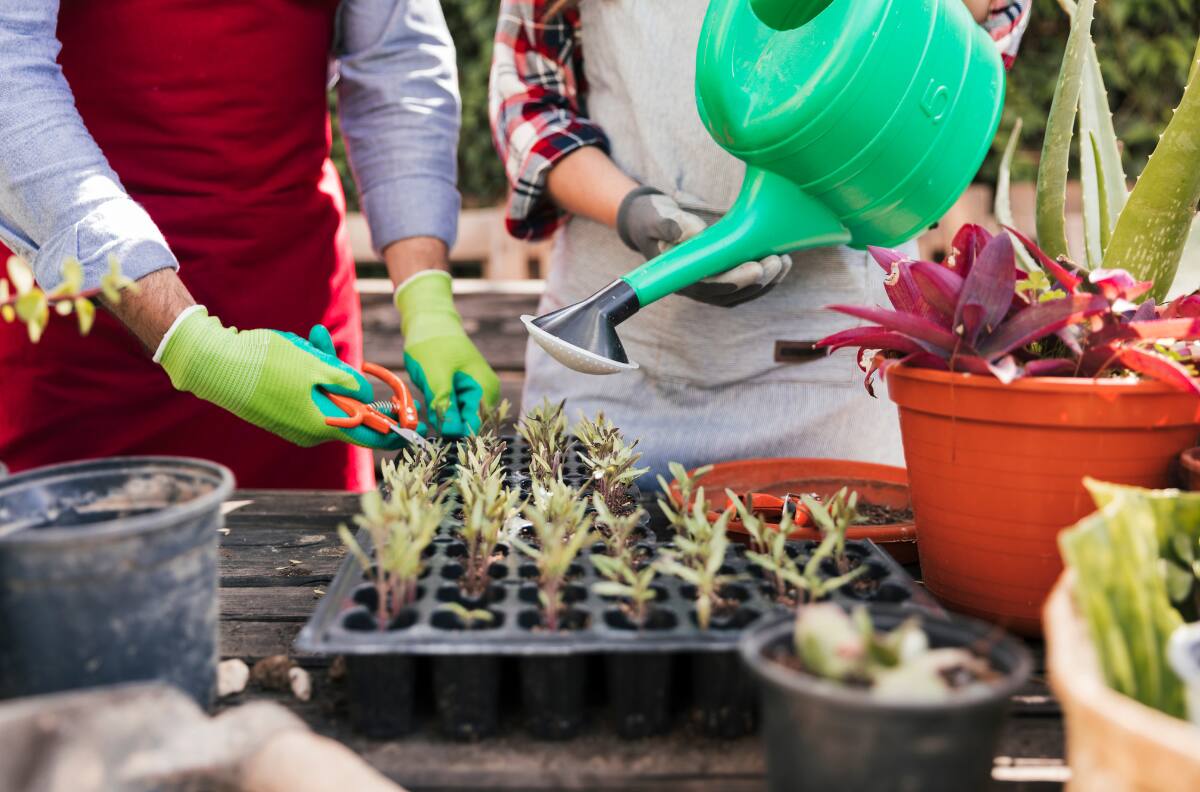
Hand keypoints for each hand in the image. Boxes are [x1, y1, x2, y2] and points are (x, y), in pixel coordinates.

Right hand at [157, 307, 406, 449]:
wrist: (214, 364)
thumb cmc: (266, 365)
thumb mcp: (316, 366)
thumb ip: (348, 382)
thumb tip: (368, 396)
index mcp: (323, 425)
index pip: (371, 436)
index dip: (395, 428)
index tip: (414, 418)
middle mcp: (310, 431)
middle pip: (346, 404)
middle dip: (342, 373)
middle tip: (321, 341)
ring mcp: (293, 422)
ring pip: (324, 392)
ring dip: (320, 364)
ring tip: (302, 338)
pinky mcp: (280, 411)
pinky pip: (306, 391)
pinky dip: (306, 370)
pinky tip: (293, 346)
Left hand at [394, 271, 499, 437]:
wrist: (429, 321)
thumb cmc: (433, 344)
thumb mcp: (435, 376)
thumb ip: (445, 405)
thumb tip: (451, 433)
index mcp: (485, 390)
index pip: (477, 427)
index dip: (456, 436)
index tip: (436, 435)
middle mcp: (485, 394)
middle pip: (469, 426)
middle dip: (447, 427)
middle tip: (427, 415)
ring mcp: (475, 393)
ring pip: (459, 420)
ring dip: (442, 418)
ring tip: (428, 400)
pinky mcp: (463, 393)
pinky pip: (454, 411)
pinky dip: (440, 411)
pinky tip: (430, 399)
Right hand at [616, 186, 791, 306]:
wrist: (653, 220)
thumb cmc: (653, 218)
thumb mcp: (655, 216)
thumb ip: (669, 224)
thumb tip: (694, 233)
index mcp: (678, 277)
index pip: (708, 287)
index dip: (733, 282)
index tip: (755, 268)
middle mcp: (695, 286)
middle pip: (731, 293)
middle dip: (758, 280)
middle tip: (778, 261)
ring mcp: (710, 283)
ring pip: (743, 292)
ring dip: (767, 281)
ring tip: (785, 261)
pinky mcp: (722, 274)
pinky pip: (747, 283)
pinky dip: (766, 276)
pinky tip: (782, 260)